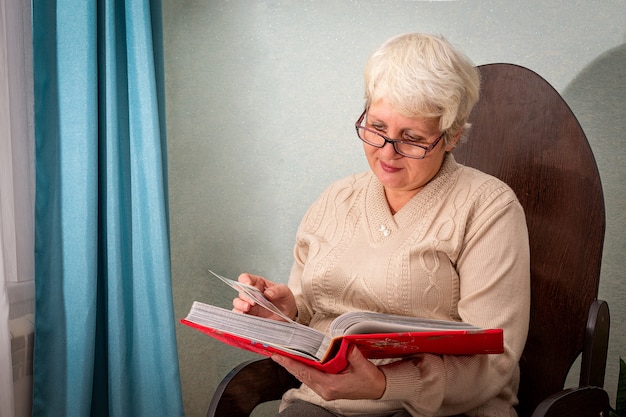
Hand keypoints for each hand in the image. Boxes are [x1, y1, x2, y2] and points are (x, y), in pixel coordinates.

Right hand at [232, 273, 296, 320]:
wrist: (288, 316)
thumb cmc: (285, 301)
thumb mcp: (286, 292)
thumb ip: (278, 290)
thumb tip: (268, 293)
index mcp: (259, 284)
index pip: (246, 278)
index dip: (245, 280)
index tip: (249, 285)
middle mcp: (252, 293)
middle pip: (241, 290)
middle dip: (245, 295)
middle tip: (253, 301)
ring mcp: (249, 304)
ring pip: (237, 302)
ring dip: (240, 304)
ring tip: (248, 308)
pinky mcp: (249, 315)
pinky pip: (239, 314)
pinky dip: (239, 314)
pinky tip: (244, 315)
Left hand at [271, 346, 385, 400]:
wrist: (377, 389)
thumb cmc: (370, 379)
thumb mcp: (363, 366)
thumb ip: (353, 354)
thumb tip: (344, 342)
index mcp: (331, 386)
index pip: (307, 372)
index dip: (292, 363)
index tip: (279, 355)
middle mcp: (325, 390)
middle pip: (301, 375)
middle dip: (287, 364)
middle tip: (274, 352)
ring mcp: (324, 390)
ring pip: (304, 377)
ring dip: (292, 366)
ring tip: (281, 355)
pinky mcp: (326, 388)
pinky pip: (309, 377)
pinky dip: (301, 369)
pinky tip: (295, 361)